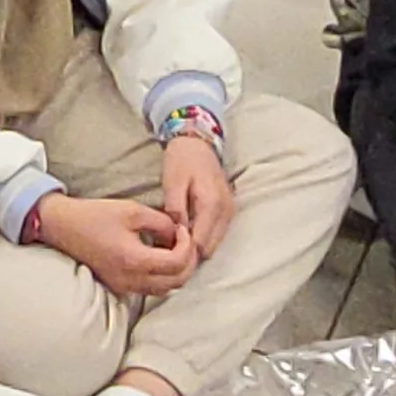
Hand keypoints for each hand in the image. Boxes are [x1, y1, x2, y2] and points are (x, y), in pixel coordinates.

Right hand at [33, 192, 196, 296]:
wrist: (63, 227)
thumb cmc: (95, 216)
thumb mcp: (133, 210)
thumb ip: (161, 222)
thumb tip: (178, 234)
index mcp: (134, 260)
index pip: (177, 263)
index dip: (188, 245)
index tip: (182, 229)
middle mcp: (130, 280)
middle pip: (177, 282)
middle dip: (189, 262)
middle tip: (186, 241)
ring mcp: (124, 287)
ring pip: (166, 289)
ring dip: (177, 271)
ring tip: (175, 249)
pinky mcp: (119, 287)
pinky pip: (150, 289)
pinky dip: (162, 276)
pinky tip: (159, 257)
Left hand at [159, 130, 234, 262]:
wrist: (198, 142)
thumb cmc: (182, 160)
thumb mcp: (172, 183)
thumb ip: (175, 210)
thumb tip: (176, 235)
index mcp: (212, 204)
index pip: (201, 243)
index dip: (184, 252)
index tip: (166, 253)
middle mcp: (226, 211)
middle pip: (210, 248)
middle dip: (191, 253)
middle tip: (168, 251)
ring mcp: (230, 211)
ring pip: (215, 243)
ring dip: (198, 246)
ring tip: (176, 243)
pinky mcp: (229, 210)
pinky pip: (218, 233)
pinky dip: (204, 238)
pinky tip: (187, 233)